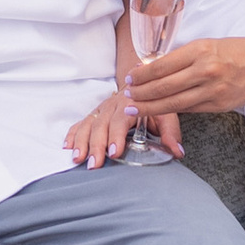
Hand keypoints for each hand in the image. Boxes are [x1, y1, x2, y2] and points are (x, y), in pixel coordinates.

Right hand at [64, 88, 178, 165]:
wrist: (142, 80)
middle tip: (94, 164)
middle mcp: (112, 105)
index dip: (116, 136)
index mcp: (130, 102)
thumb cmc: (154, 100)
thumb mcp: (167, 114)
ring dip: (81, 142)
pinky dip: (73, 134)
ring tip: (78, 159)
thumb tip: (177, 152)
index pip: (121, 120)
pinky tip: (68, 147)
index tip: (114, 152)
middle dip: (96, 145)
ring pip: (88, 124)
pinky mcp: (94, 114)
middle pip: (100, 125)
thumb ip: (170, 133)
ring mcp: (101, 109)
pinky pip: (80, 123)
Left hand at [125, 31, 244, 118]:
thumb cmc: (236, 50)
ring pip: (173, 103)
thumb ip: (182, 57)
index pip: (162, 65)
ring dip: (150, 107)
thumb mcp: (207, 45)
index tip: (129, 78)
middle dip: (140, 94)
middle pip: (163, 87)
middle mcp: (205, 71)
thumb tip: (153, 68)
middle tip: (126, 98)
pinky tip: (159, 111)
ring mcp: (213, 91)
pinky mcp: (219, 105)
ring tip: (134, 109)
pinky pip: (189, 109)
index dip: (142, 75)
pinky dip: (172, 111)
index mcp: (200, 51)